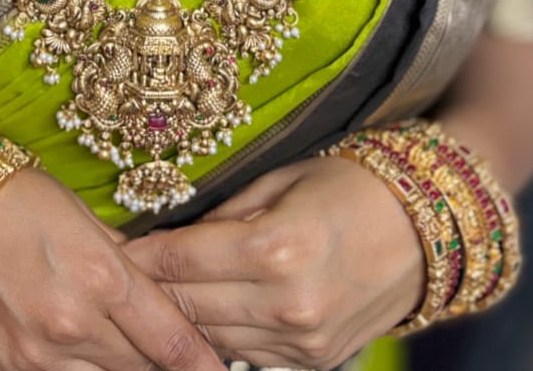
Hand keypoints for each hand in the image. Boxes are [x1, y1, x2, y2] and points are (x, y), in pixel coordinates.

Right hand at [0, 165, 227, 370]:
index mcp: (100, 277)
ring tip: (112, 348)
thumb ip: (126, 266)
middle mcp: (70, 325)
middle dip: (154, 362)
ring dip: (114, 369)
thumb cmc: (15, 199)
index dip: (203, 363)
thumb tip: (165, 297)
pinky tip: (72, 356)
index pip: (172, 342)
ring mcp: (31, 359)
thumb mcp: (84, 219)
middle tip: (159, 349)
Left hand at [123, 154, 425, 368]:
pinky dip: (218, 338)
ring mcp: (302, 341)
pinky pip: (246, 356)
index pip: (182, 259)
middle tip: (112, 277)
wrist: (423, 231)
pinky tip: (197, 319)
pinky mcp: (313, 363)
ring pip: (211, 339)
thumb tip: (169, 232)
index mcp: (276, 247)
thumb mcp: (282, 179)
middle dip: (148, 291)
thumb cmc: (349, 186)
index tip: (109, 249)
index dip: (140, 255)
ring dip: (177, 321)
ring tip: (144, 301)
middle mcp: (287, 303)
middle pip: (189, 305)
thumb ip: (225, 212)